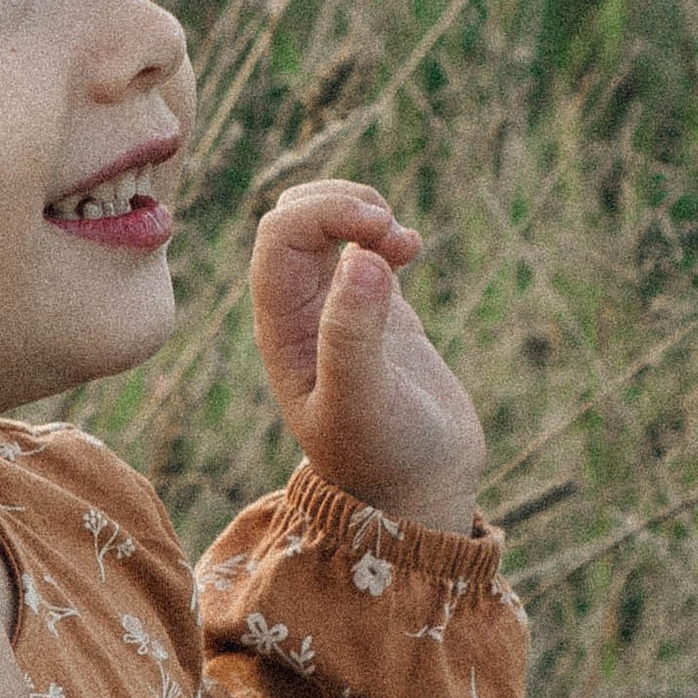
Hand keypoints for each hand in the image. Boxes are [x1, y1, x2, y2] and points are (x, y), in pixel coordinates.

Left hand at [249, 180, 486, 533]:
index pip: (280, 235)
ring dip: (363, 211)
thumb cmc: (383, 457)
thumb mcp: (362, 403)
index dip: (325, 213)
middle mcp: (300, 311)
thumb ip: (353, 335)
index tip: (380, 233)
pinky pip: (361, 245)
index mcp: (281, 327)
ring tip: (405, 244)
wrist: (418, 491)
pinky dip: (385, 231)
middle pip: (296, 216)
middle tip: (394, 236)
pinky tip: (411, 250)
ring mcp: (336, 306)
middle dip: (344, 206)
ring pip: (325, 223)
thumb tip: (360, 260)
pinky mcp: (376, 308)